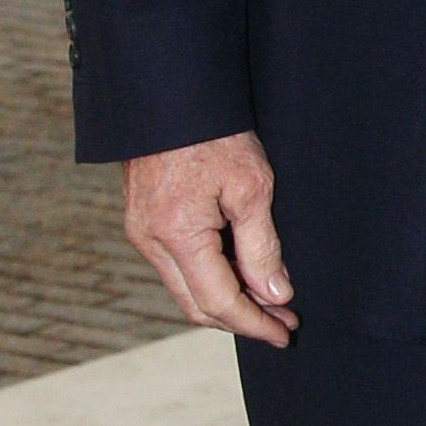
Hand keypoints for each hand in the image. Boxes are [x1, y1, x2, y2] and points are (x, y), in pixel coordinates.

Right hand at [121, 130, 295, 345]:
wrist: (168, 92)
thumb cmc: (213, 132)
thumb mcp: (252, 186)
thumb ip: (261, 246)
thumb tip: (275, 293)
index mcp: (175, 234)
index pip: (217, 301)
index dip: (253, 323)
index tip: (284, 334)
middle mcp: (149, 240)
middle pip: (196, 304)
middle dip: (242, 319)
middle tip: (283, 323)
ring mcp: (141, 231)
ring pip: (186, 287)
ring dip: (228, 299)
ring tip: (272, 301)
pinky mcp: (143, 219)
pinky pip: (177, 264)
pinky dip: (210, 276)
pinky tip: (242, 273)